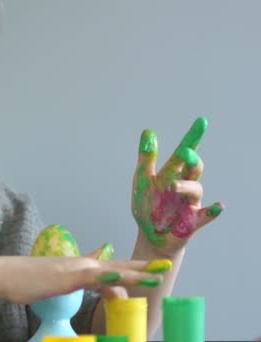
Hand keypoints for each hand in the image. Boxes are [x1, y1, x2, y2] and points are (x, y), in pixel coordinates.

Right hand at [0, 253, 162, 303]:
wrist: (6, 274)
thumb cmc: (28, 279)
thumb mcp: (56, 278)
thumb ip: (74, 273)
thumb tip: (86, 268)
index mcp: (81, 267)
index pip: (112, 268)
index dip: (133, 269)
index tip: (153, 269)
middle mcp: (82, 264)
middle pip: (118, 267)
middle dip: (143, 269)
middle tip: (165, 266)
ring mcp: (75, 269)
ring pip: (111, 272)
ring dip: (135, 274)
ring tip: (156, 276)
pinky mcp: (66, 277)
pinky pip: (92, 278)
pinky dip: (108, 279)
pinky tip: (121, 280)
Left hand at [132, 117, 223, 256]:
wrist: (151, 235)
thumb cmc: (148, 205)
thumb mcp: (142, 181)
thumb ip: (146, 158)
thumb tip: (148, 131)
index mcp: (171, 174)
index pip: (182, 154)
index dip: (192, 137)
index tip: (202, 121)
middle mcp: (184, 186)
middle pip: (194, 169)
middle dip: (192, 160)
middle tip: (184, 152)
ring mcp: (190, 203)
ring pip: (196, 190)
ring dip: (186, 186)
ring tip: (172, 186)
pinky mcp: (192, 222)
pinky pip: (206, 216)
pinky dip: (213, 212)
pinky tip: (218, 206)